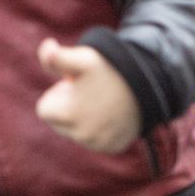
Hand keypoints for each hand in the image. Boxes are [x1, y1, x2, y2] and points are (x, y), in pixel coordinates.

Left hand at [35, 39, 140, 153]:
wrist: (150, 85)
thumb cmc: (112, 70)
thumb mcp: (83, 59)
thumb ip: (56, 56)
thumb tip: (46, 48)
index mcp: (68, 115)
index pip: (44, 110)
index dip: (58, 94)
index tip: (74, 85)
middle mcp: (83, 135)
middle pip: (58, 124)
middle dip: (68, 108)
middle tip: (89, 92)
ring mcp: (99, 144)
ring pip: (76, 133)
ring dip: (82, 119)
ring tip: (102, 102)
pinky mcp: (113, 147)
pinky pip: (95, 140)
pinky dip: (99, 129)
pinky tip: (111, 114)